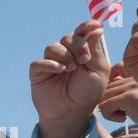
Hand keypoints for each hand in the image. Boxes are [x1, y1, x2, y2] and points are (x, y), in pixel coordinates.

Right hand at [30, 20, 109, 137]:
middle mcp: (66, 54)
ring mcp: (51, 62)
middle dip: (77, 46)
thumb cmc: (88, 93)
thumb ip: (95, 49)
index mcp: (83, 51)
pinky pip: (39, 62)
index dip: (86, 26)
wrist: (72, 111)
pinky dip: (49, 64)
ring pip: (52, 47)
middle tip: (84, 60)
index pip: (82, 32)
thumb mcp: (98, 70)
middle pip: (67, 37)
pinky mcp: (38, 72)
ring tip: (70, 69)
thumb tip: (96, 27)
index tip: (93, 25)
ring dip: (64, 55)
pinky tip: (59, 70)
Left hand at [100, 63, 137, 136]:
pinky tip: (125, 118)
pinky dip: (109, 116)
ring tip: (124, 115)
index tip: (115, 102)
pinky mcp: (129, 97)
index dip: (109, 89)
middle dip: (108, 103)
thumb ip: (124, 92)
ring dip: (108, 110)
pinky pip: (104, 106)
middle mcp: (135, 77)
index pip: (113, 74)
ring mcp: (132, 86)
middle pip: (105, 88)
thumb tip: (102, 93)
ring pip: (102, 97)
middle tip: (123, 112)